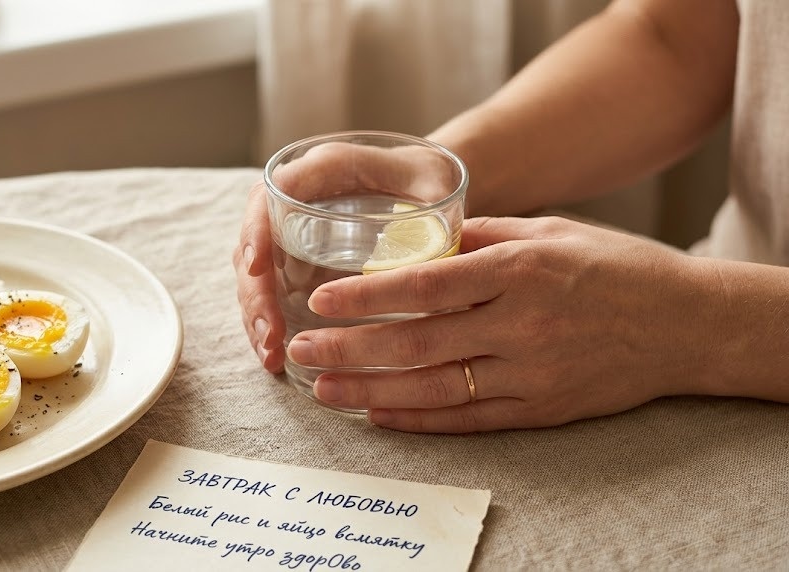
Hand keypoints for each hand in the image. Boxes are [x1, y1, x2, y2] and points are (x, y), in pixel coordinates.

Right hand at [233, 141, 459, 373]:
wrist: (421, 183)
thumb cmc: (428, 179)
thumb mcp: (434, 181)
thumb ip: (431, 205)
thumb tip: (424, 251)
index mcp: (322, 168)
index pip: (270, 195)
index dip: (256, 231)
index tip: (255, 267)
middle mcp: (295, 199)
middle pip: (255, 243)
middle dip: (256, 292)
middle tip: (270, 334)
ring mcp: (289, 232)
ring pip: (256, 273)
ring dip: (257, 315)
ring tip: (272, 356)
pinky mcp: (294, 260)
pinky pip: (270, 291)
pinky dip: (269, 323)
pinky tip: (276, 357)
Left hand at [289, 216, 722, 432]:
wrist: (686, 323)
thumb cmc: (615, 266)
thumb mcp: (550, 232)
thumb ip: (481, 238)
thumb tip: (415, 243)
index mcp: (520, 269)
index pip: (426, 284)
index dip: (368, 297)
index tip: (322, 301)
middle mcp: (521, 324)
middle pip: (418, 342)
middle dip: (350, 348)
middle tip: (302, 350)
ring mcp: (531, 373)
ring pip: (434, 387)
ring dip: (370, 390)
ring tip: (323, 388)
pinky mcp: (541, 408)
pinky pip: (469, 419)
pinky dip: (419, 419)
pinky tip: (377, 414)